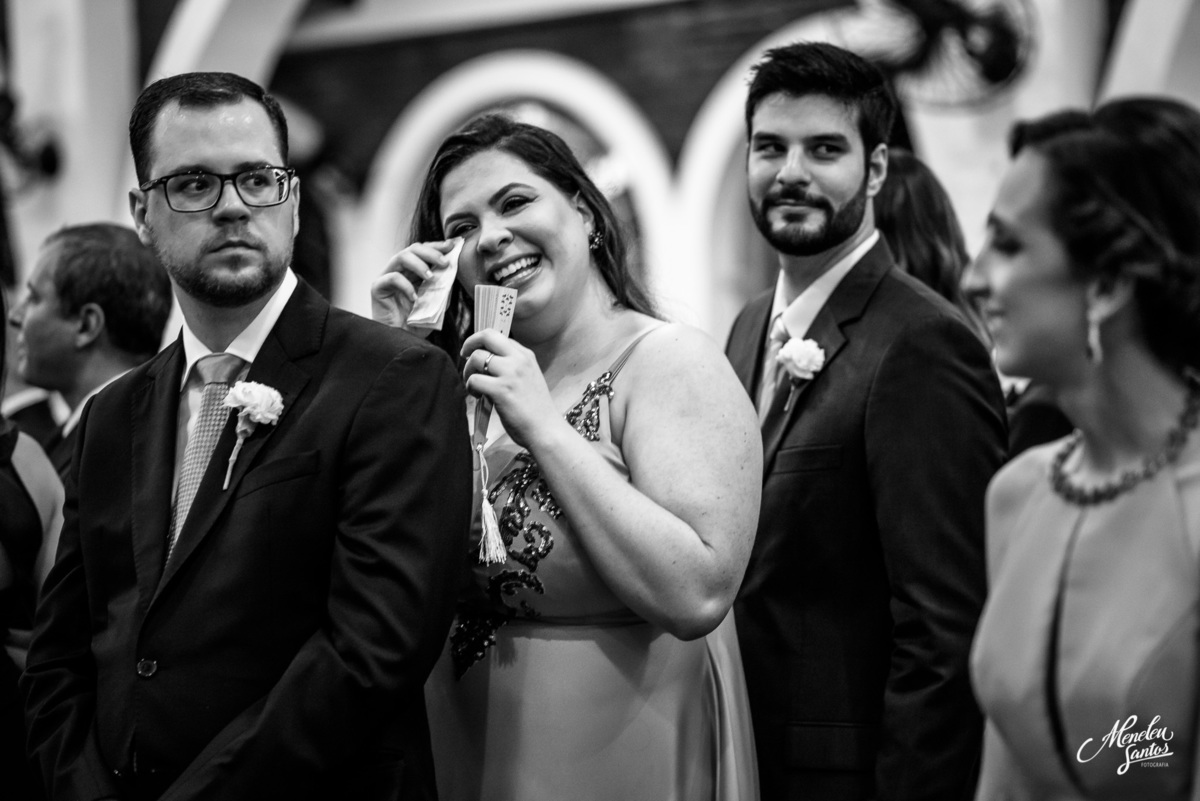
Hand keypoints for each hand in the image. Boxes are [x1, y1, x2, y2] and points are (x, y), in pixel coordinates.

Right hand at [370, 239, 458, 330]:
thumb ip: (443, 289)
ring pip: (401, 257)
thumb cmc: (417, 324)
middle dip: (431, 252)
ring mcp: (387, 278)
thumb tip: (453, 272)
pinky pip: (392, 277)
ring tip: (430, 277)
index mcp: (413, 272)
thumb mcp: (436, 305)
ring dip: (419, 264)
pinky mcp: (378, 288)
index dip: (437, 246)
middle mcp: (400, 271)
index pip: (424, 252)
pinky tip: (415, 298)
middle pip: (413, 249)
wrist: (401, 340)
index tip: (452, 246)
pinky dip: (406, 285)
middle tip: (444, 262)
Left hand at [461, 330, 564, 450]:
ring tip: (473, 385)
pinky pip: (474, 379)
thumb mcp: (529, 378)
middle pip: (487, 336)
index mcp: (526, 356)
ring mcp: (510, 373)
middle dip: (469, 343)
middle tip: (464, 355)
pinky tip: (477, 396)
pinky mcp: (501, 390)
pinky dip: (470, 387)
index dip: (482, 343)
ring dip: (468, 371)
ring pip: (476, 357)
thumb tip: (486, 362)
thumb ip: (512, 366)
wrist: (545, 429)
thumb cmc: (535, 409)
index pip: (498, 336)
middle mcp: (519, 360)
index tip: (475, 352)